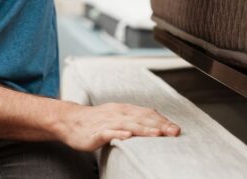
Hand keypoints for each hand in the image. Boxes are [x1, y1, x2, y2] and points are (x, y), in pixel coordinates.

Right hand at [55, 102, 180, 151]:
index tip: (177, 129)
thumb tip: (156, 125)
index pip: (148, 113)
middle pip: (142, 118)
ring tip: (157, 134)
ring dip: (144, 129)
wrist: (70, 120)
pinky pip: (108, 132)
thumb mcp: (118, 116)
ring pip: (128, 125)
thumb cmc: (96, 121)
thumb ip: (135, 119)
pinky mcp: (96, 132)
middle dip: (160, 125)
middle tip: (174, 132)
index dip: (163, 120)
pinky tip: (127, 137)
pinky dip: (118, 134)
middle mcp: (118, 114)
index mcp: (125, 110)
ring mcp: (107, 122)